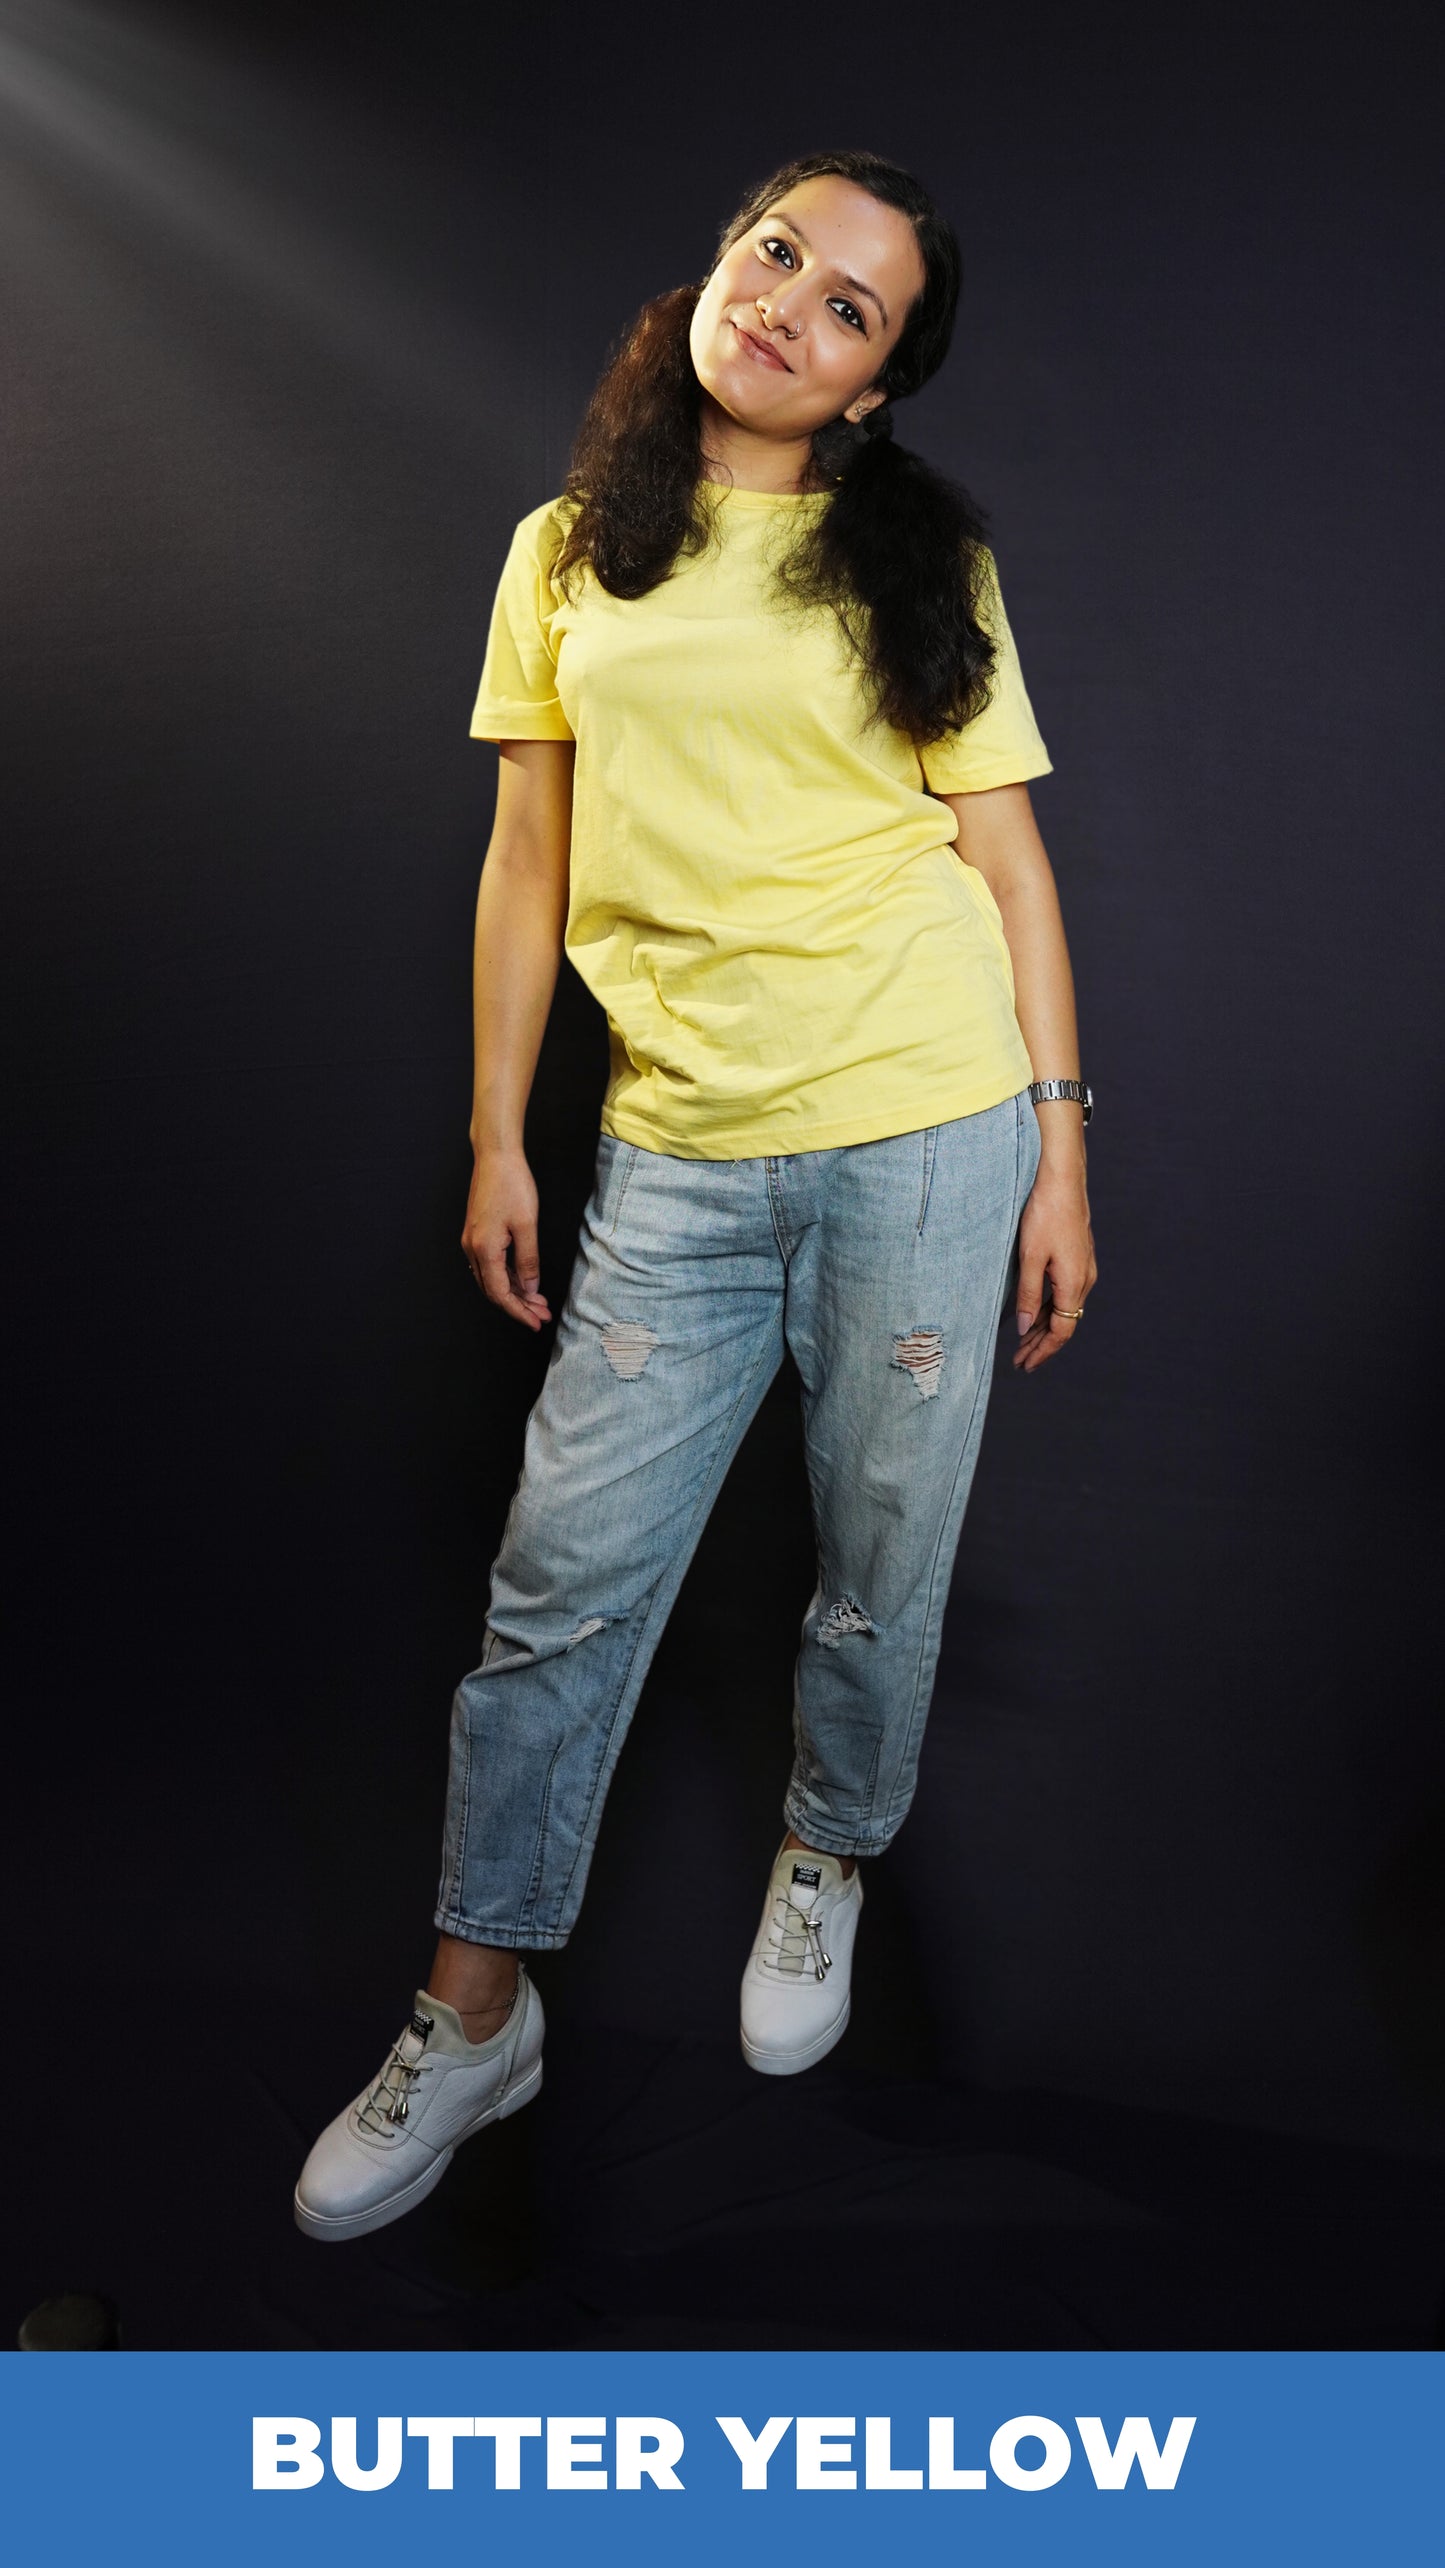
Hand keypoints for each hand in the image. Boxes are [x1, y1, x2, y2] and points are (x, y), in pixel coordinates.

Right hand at [461, 1145, 551, 1330]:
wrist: (495, 1156)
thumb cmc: (511, 1185)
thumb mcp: (527, 1225)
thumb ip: (528, 1260)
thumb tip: (531, 1288)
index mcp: (484, 1250)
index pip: (501, 1294)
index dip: (519, 1312)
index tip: (536, 1323)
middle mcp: (473, 1249)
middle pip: (494, 1291)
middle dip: (519, 1306)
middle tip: (543, 1315)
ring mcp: (472, 1241)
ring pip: (492, 1279)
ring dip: (515, 1293)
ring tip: (538, 1302)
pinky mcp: (477, 1233)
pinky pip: (490, 1265)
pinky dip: (508, 1277)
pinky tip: (524, 1280)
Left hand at [1012, 1159, 1096, 1372]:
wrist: (1062, 1180)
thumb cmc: (1044, 1214)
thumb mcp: (1030, 1257)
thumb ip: (1028, 1295)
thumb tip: (1025, 1329)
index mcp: (1074, 1284)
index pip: (1061, 1332)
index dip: (1043, 1352)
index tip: (1025, 1365)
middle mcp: (1084, 1280)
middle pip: (1064, 1324)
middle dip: (1041, 1345)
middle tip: (1019, 1362)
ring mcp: (1084, 1269)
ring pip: (1064, 1310)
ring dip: (1044, 1328)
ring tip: (1023, 1345)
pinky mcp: (1078, 1259)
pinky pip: (1064, 1294)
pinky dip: (1049, 1310)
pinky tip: (1034, 1315)